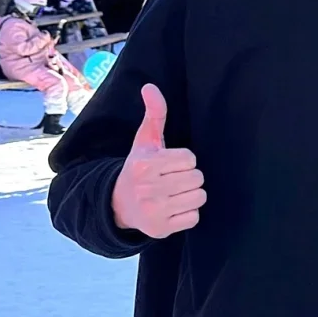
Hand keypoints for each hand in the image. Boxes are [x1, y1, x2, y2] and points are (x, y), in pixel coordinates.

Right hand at [111, 84, 205, 238]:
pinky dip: (188, 213)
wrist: (118, 205)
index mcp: (144, 165)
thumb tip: (150, 86)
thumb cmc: (139, 168)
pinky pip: (194, 217)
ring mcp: (153, 211)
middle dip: (189, 177)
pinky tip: (173, 208)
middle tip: (173, 179)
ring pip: (199, 197)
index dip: (184, 160)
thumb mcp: (145, 141)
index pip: (190, 158)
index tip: (170, 163)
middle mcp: (147, 189)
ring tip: (174, 193)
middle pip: (197, 178)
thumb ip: (154, 114)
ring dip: (191, 195)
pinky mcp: (160, 229)